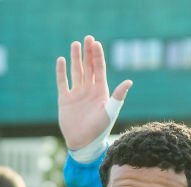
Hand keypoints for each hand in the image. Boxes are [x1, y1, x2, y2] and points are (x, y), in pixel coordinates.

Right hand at [56, 34, 132, 149]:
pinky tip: (61, 60)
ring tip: (75, 44)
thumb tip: (129, 81)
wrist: (84, 143)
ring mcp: (77, 94)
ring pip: (76, 71)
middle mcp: (89, 90)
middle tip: (87, 38)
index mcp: (101, 91)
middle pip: (88, 67)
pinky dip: (61, 72)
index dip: (97, 56)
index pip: (99, 69)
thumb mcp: (110, 112)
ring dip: (75, 58)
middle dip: (88, 53)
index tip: (96, 43)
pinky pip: (63, 82)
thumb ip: (118, 96)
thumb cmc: (100, 129)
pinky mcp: (65, 100)